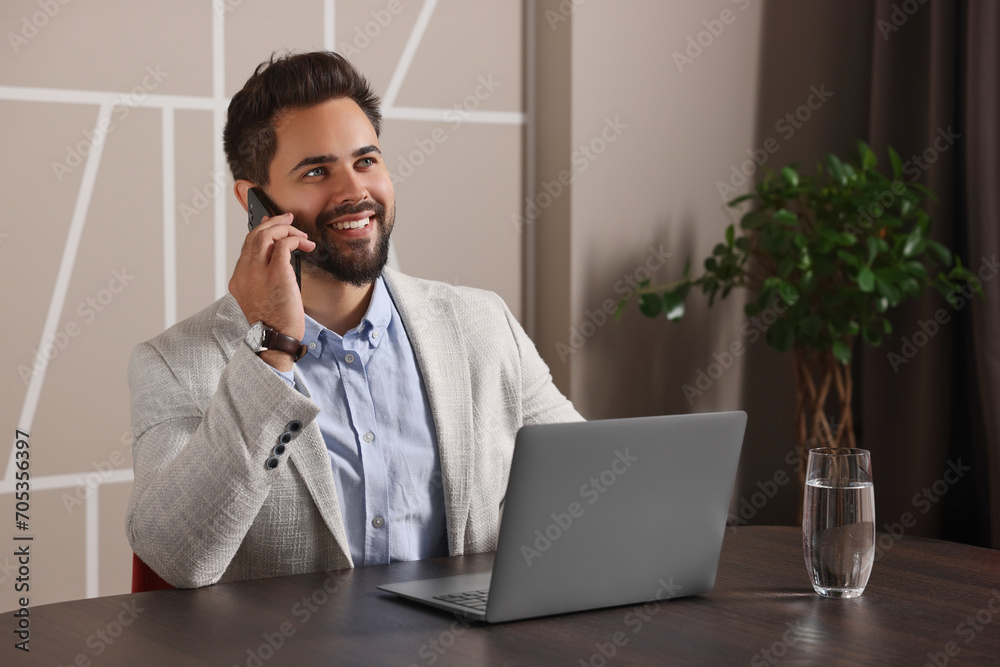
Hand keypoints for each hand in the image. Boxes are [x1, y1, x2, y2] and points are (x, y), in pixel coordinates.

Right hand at [229, 213, 315, 353]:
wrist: (275, 338)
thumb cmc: (273, 323)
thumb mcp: (259, 299)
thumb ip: (261, 280)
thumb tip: (280, 260)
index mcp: (238, 279)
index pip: (246, 246)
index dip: (261, 231)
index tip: (271, 224)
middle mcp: (244, 272)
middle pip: (255, 235)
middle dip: (273, 223)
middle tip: (288, 219)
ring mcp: (258, 272)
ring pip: (266, 235)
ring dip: (285, 228)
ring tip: (300, 233)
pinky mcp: (276, 273)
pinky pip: (283, 244)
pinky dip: (295, 239)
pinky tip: (305, 244)